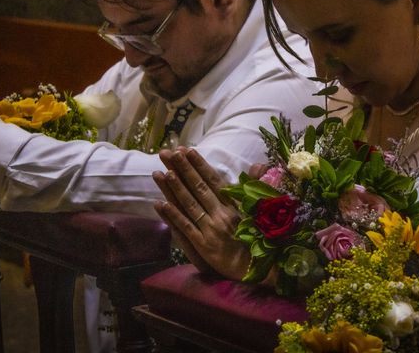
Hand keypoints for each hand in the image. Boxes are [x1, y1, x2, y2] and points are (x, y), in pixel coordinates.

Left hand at [153, 147, 250, 280]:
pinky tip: (160, 203)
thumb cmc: (258, 239)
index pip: (214, 180)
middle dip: (183, 169)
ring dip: (174, 187)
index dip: (200, 164)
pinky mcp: (203, 245)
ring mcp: (211, 229)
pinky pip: (185, 226)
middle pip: (199, 187)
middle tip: (170, 152)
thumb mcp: (259, 210)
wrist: (256, 268)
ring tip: (162, 171)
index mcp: (234, 205)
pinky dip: (172, 215)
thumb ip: (254, 186)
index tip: (188, 150)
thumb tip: (259, 164)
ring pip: (189, 204)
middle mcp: (221, 213)